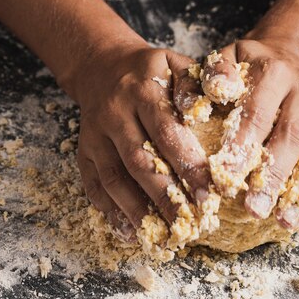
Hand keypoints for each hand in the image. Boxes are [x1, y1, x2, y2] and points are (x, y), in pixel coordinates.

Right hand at [75, 42, 211, 240]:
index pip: (166, 131)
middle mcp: (114, 113)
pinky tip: (130, 232)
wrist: (101, 67)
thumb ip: (196, 84)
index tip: (210, 193)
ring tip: (166, 235)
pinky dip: (110, 212)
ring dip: (138, 211)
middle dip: (166, 196)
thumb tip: (215, 108)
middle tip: (192, 222)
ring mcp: (94, 135)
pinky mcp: (82, 152)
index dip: (187, 164)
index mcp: (142, 89)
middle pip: (139, 161)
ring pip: (113, 179)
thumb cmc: (151, 70)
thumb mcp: (176, 63)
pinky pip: (93, 186)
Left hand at [205, 38, 298, 227]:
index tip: (224, 175)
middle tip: (253, 208)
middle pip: (294, 136)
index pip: (258, 111)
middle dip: (273, 176)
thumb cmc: (251, 69)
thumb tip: (205, 97)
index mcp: (277, 71)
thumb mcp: (228, 59)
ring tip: (284, 220)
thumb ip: (214, 74)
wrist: (293, 60)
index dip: (241, 145)